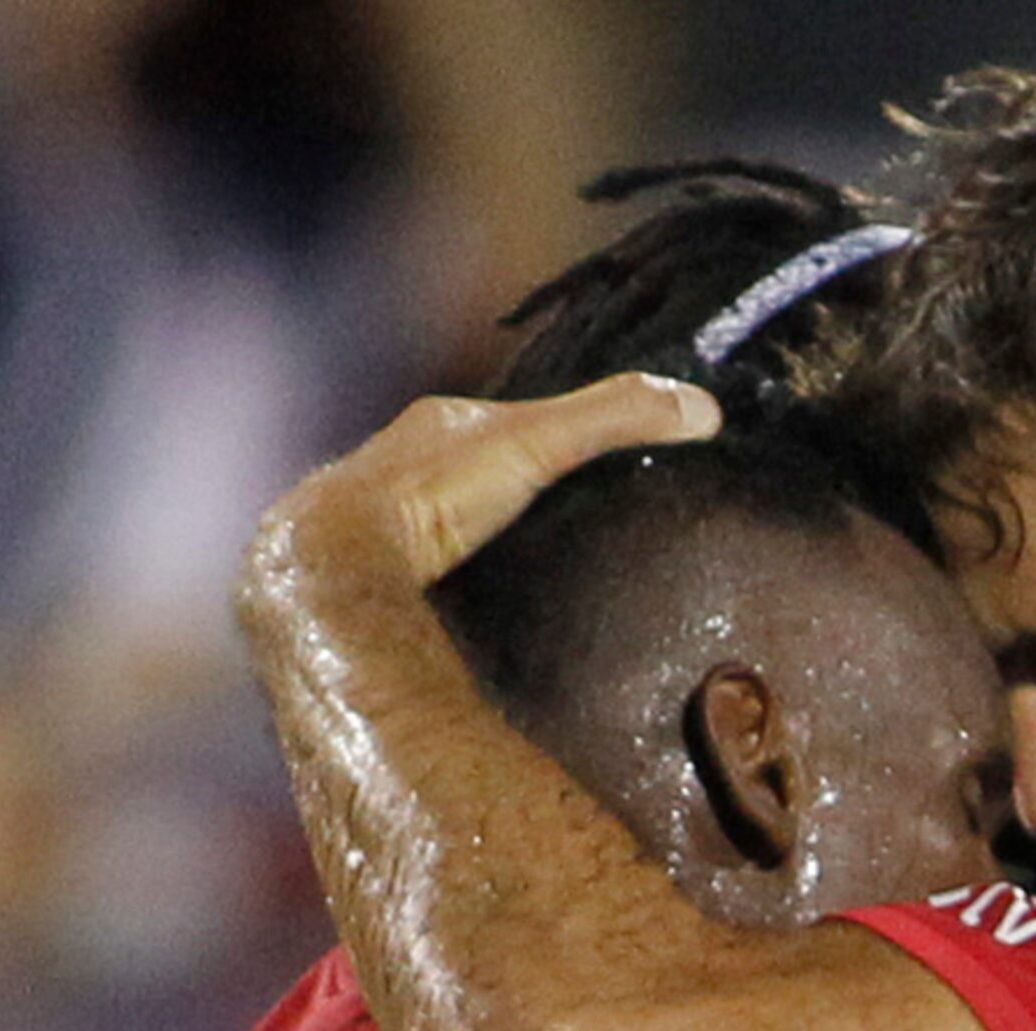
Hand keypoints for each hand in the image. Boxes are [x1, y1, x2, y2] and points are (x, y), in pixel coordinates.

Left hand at [244, 372, 724, 596]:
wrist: (330, 564)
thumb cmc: (431, 493)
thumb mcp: (537, 444)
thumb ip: (614, 420)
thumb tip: (705, 409)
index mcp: (441, 427)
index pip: (514, 421)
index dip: (563, 435)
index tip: (612, 461)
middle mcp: (403, 468)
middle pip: (480, 472)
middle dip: (521, 493)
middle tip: (580, 524)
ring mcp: (382, 527)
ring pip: (447, 529)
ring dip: (486, 547)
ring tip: (539, 578)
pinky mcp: (374, 583)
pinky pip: (427, 578)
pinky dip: (457, 587)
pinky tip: (482, 616)